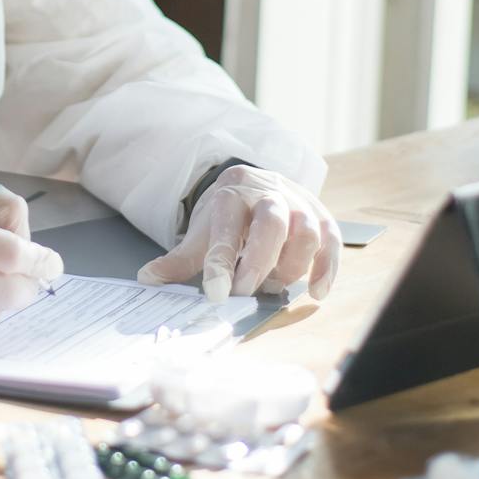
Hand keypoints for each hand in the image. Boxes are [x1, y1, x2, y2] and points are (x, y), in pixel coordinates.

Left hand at [137, 165, 339, 301]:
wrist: (254, 185)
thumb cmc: (227, 215)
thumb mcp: (202, 231)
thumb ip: (180, 259)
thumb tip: (148, 279)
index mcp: (232, 194)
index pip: (227, 225)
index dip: (222, 259)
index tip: (214, 292)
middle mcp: (269, 193)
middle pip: (272, 221)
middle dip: (259, 260)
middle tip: (246, 292)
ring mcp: (299, 203)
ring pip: (306, 230)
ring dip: (291, 265)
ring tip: (272, 287)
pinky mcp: (322, 217)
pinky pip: (331, 240)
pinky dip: (326, 267)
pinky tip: (315, 291)